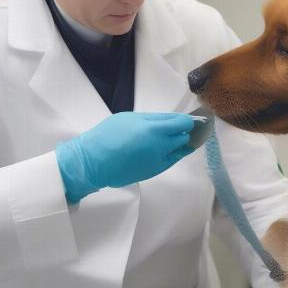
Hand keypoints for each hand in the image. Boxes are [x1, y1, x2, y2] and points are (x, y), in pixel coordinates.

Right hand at [56, 112, 195, 203]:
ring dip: (182, 141)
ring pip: (180, 148)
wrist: (93, 162)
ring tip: (182, 136)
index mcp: (152, 128)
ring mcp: (159, 159)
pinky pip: (172, 159)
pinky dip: (176, 152)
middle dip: (186, 130)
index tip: (194, 117)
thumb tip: (170, 120)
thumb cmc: (107, 136)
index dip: (189, 119)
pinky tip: (176, 148)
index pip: (181, 122)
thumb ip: (152, 119)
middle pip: (183, 135)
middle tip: (186, 126)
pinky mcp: (155, 170)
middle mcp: (160, 145)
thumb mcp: (129, 118)